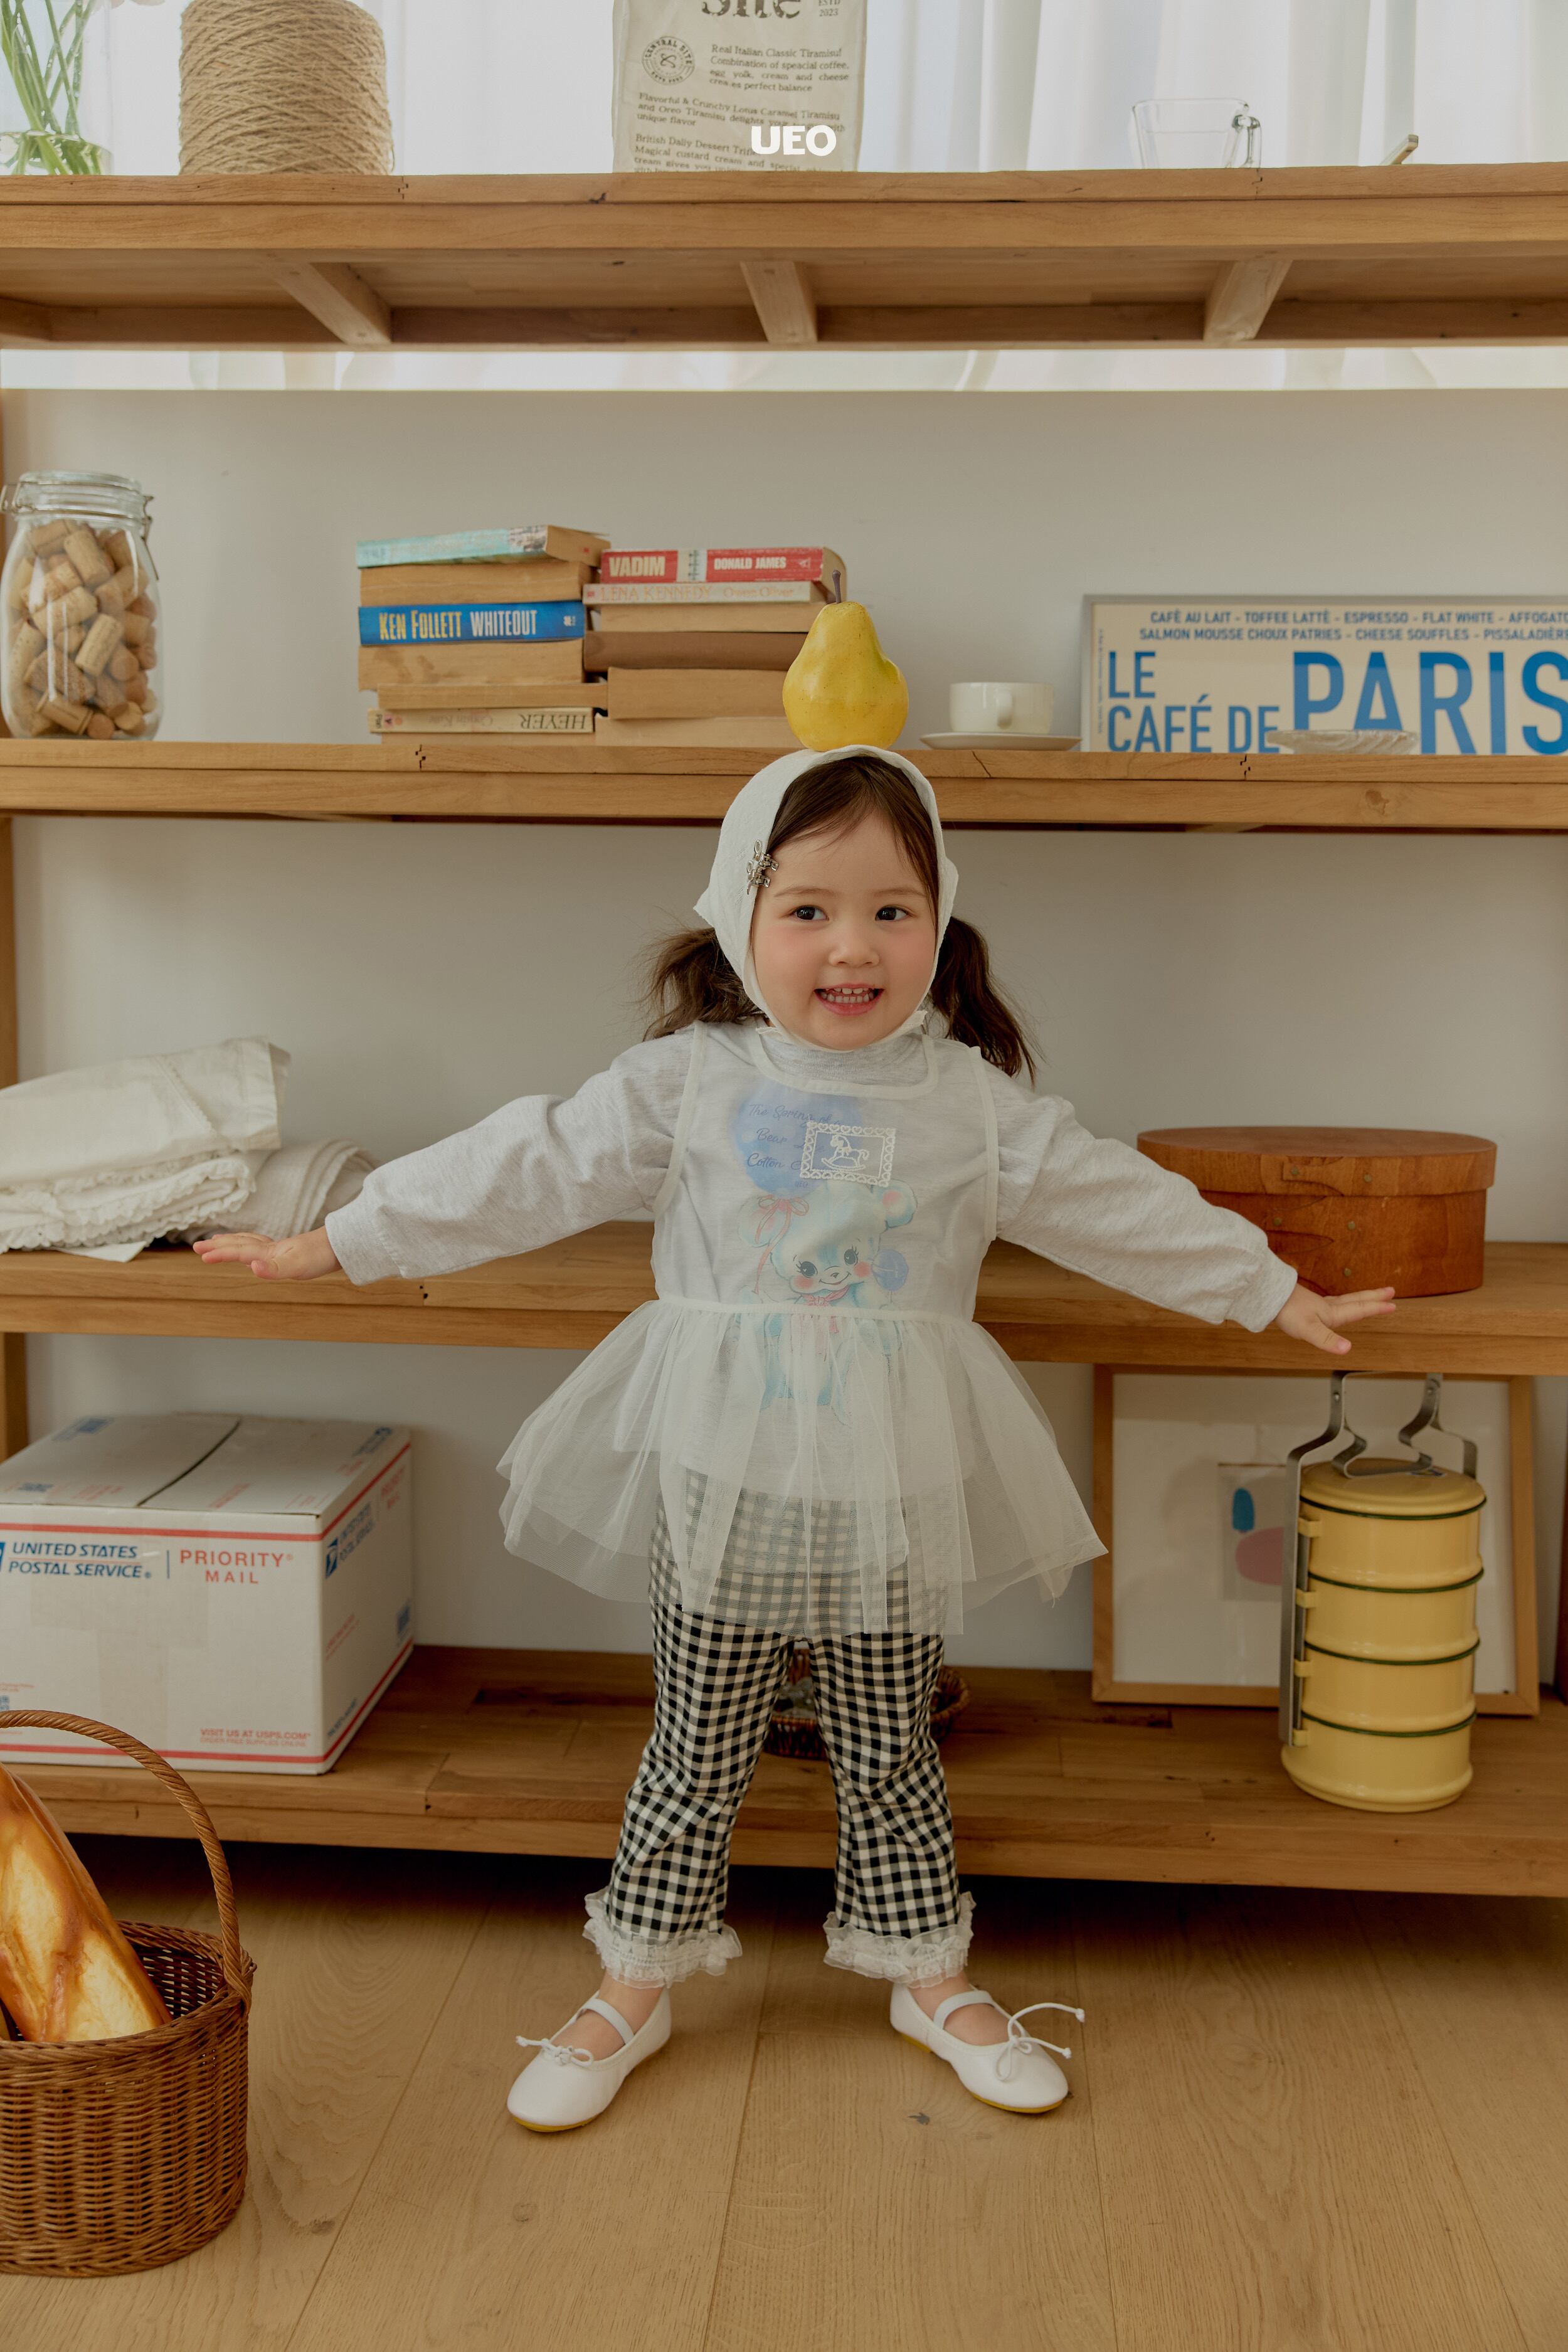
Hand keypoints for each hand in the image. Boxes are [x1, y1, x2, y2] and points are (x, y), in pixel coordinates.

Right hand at [191, 1226, 339, 1280]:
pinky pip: (259, 1244)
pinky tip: (252, 1248)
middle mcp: (270, 1247)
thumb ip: (273, 1270)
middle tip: (198, 1246)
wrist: (339, 1245)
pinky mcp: (286, 1250)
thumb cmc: (319, 1257)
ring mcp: (278, 1248)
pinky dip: (248, 1243)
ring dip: (231, 1241)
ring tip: (218, 1240)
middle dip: (218, 1245)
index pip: (238, 1251)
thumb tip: (252, 1268)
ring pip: (248, 1241)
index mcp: (268, 1252)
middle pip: (239, 1243)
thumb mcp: (296, 1267)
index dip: (220, 1253)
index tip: (201, 1254)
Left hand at [1273, 1281, 1394, 1354]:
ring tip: (1371, 1296)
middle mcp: (1328, 1307)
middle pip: (1356, 1300)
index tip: (1393, 1305)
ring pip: (1346, 1299)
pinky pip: (1334, 1302)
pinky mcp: (1309, 1305)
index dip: (1376, 1308)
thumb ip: (1328, 1340)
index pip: (1359, 1309)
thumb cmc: (1287, 1312)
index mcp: (1332, 1313)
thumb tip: (1347, 1349)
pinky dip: (1343, 1301)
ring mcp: (1318, 1305)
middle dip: (1374, 1297)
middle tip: (1390, 1291)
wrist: (1269, 1296)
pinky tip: (1338, 1306)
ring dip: (1361, 1297)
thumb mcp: (1309, 1330)